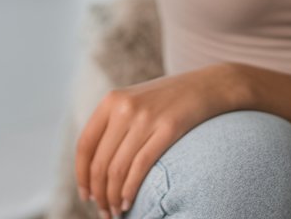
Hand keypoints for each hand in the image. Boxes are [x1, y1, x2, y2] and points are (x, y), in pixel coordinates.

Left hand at [76, 68, 240, 216]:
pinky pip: (140, 167)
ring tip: (117, 211)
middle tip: (103, 211)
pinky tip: (129, 201)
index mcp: (111, 100)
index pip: (85, 145)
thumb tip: (93, 168)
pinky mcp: (168, 129)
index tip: (86, 195)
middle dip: (99, 194)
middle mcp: (124, 107)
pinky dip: (130, 190)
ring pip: (117, 169)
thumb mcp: (135, 102)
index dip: (82, 175)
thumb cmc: (169, 100)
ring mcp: (146, 118)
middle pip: (100, 162)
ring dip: (113, 197)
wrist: (208, 85)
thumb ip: (113, 125)